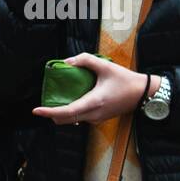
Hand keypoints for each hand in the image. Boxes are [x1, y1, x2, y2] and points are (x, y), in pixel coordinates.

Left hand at [32, 54, 148, 124]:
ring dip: (63, 113)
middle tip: (45, 104)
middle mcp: (94, 114)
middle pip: (66, 120)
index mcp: (93, 102)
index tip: (36, 110)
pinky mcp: (101, 118)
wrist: (143, 93)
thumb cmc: (126, 80)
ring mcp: (97, 119)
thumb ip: (86, 60)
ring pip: (73, 120)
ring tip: (58, 100)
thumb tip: (68, 62)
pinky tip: (74, 100)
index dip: (49, 112)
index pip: (66, 112)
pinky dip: (73, 112)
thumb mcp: (106, 66)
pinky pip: (81, 118)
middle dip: (52, 114)